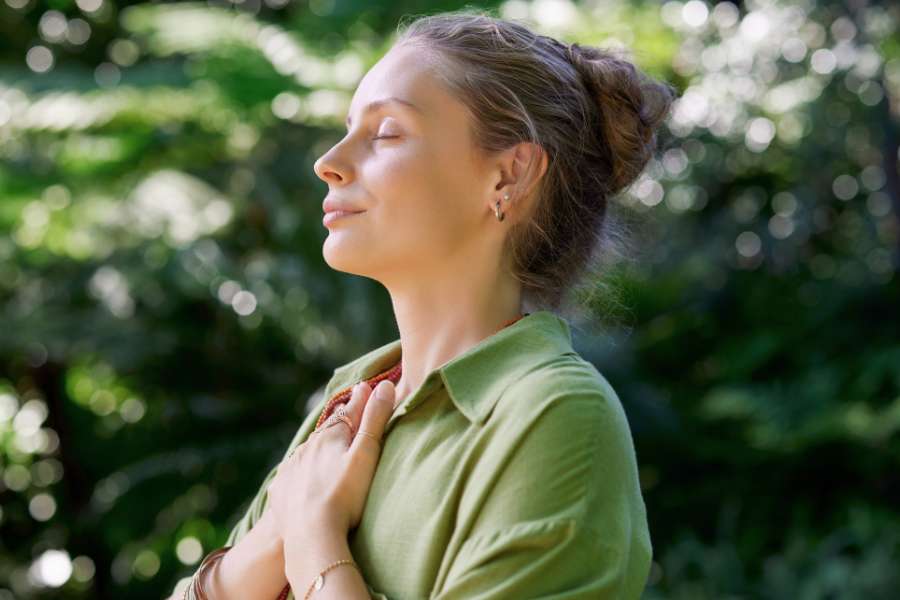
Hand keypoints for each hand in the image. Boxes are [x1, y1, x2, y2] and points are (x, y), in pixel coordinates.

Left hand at [266, 379, 395, 541]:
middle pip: (326, 431)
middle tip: (347, 415)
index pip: (349, 412)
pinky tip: (304, 480)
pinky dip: (301, 473)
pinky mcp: (281, 490)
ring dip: (318, 448)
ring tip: (326, 449)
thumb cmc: (345, 494)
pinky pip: (292, 476)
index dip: (360, 400)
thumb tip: (384, 385)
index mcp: (329, 436)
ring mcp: (291, 469)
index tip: (365, 387)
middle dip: (338, 424)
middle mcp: (307, 447)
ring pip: (307, 452)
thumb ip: (375, 419)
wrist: (311, 535)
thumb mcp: (366, 454)